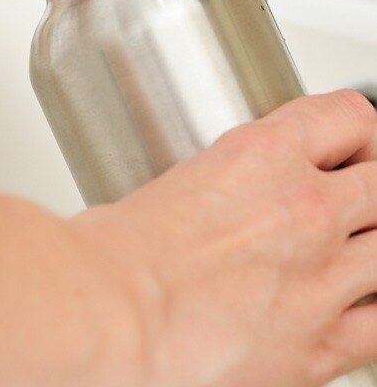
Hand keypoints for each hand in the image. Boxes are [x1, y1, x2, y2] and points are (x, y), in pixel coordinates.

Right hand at [0, 91, 376, 386]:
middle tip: (350, 200)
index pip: (351, 117)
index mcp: (264, 153)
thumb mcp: (176, 181)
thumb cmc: (120, 254)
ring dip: (369, 248)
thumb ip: (223, 183)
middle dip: (369, 188)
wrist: (112, 316)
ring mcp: (321, 278)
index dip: (357, 132)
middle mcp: (306, 208)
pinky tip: (349, 309)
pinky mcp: (320, 346)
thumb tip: (219, 199)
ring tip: (345, 253)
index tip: (351, 146)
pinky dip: (370, 314)